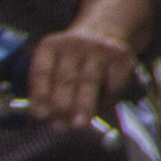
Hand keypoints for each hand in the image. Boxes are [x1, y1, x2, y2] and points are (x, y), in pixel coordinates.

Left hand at [25, 26, 141, 127]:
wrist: (107, 34)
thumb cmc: (74, 65)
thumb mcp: (55, 71)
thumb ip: (51, 95)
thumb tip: (56, 122)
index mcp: (50, 47)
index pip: (42, 71)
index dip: (40, 94)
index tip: (40, 114)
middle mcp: (73, 43)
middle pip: (66, 78)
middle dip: (62, 104)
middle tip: (60, 126)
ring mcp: (98, 48)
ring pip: (89, 81)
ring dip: (83, 105)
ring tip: (78, 124)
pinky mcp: (121, 56)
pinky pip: (112, 82)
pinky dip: (106, 99)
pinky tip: (102, 105)